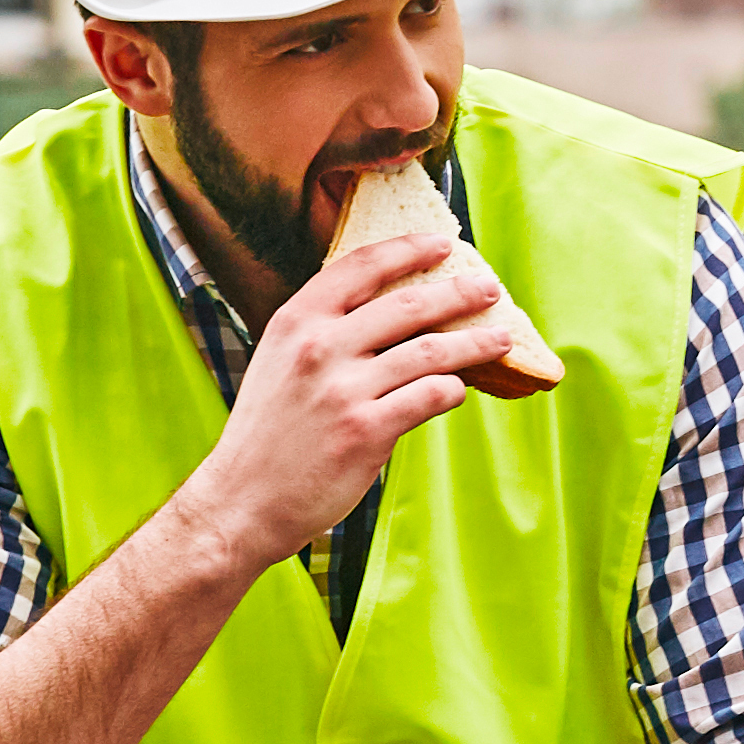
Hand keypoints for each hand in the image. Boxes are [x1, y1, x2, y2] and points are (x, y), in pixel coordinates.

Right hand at [184, 236, 512, 567]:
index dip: (408, 249)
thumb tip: (395, 308)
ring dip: (476, 343)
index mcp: (296, 321)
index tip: (443, 243)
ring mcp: (344, 390)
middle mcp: (319, 348)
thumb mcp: (280, 362)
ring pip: (432, 351)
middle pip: (409, 305)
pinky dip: (452, 390)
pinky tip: (458, 390)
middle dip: (460, 293)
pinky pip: (429, 397)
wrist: (241, 500)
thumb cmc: (268, 432)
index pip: (361, 267)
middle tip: (491, 288)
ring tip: (501, 338)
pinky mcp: (366, 431)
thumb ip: (326, 331)